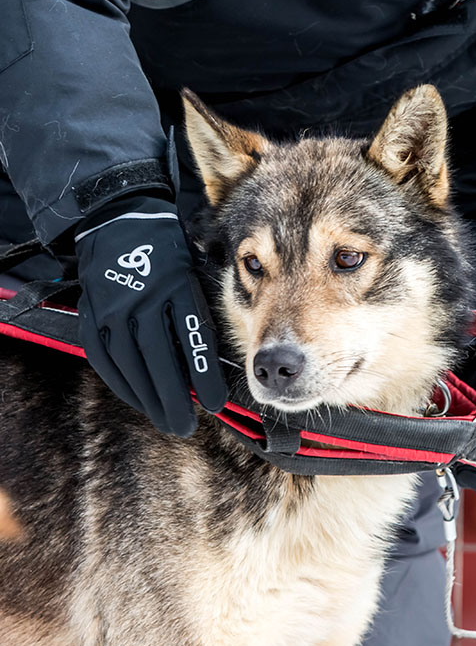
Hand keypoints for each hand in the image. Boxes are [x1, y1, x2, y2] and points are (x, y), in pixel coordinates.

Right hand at [74, 196, 226, 434]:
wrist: (120, 220)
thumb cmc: (167, 254)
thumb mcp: (191, 274)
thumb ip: (198, 314)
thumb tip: (211, 366)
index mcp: (175, 285)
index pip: (192, 339)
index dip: (203, 375)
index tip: (214, 403)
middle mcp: (143, 296)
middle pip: (159, 358)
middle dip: (174, 397)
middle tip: (186, 425)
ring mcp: (113, 307)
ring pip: (130, 363)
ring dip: (149, 398)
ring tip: (167, 420)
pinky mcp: (91, 313)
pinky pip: (104, 358)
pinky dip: (121, 383)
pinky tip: (138, 399)